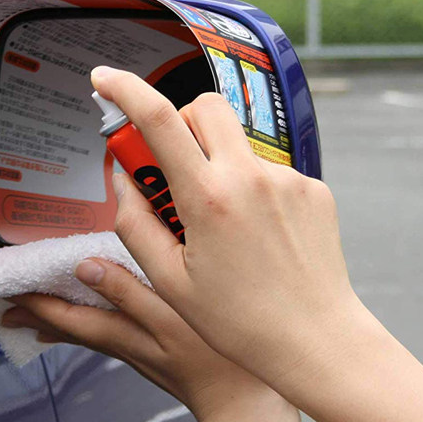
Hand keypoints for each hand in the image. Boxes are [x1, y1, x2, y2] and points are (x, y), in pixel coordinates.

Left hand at [1, 257, 291, 421]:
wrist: (245, 408)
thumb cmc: (215, 360)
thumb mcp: (170, 316)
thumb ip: (126, 289)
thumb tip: (84, 267)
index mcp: (120, 332)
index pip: (63, 315)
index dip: (32, 301)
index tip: (5, 289)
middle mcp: (121, 344)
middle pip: (66, 327)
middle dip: (34, 313)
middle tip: (5, 305)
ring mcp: (136, 351)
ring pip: (83, 332)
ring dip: (56, 320)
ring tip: (33, 316)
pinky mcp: (152, 353)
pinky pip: (105, 335)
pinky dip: (86, 325)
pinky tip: (88, 324)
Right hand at [90, 65, 361, 398]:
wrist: (318, 341)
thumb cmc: (239, 320)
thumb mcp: (168, 279)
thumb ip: (134, 221)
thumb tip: (121, 178)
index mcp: (208, 199)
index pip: (158, 119)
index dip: (124, 90)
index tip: (104, 80)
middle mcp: (250, 177)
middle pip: (204, 106)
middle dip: (180, 123)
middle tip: (171, 167)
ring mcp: (287, 180)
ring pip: (236, 141)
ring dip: (215, 161)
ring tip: (220, 221)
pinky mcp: (312, 188)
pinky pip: (266, 168)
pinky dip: (248, 187)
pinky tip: (254, 232)